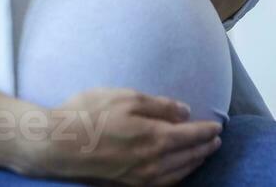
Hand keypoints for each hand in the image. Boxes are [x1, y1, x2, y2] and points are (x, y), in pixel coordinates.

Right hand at [17, 87, 222, 185]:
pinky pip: (163, 184)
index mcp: (154, 137)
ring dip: (194, 163)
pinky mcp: (128, 185)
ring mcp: (140, 177)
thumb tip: (185, 111)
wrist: (58, 144)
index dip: (207, 131)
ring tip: (203, 154)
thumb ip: (159, 105)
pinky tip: (178, 172)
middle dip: (205, 147)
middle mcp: (152, 162)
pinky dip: (177, 177)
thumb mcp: (126, 97)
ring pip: (178, 173)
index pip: (191, 135)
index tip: (218, 126)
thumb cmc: (89, 114)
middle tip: (216, 140)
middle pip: (188, 156)